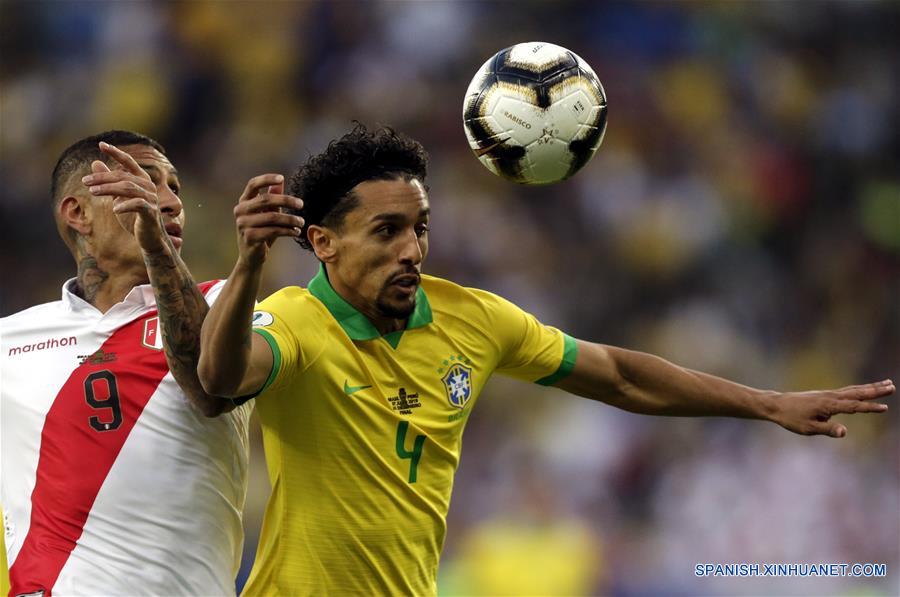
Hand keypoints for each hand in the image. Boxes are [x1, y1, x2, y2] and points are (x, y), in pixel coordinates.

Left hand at [82, 141, 166, 253]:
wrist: (150, 239)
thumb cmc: (134, 217)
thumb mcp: (118, 197)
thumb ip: (109, 180)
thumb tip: (95, 162)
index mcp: (142, 181)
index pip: (129, 162)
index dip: (116, 153)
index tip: (101, 144)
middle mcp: (148, 187)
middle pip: (123, 176)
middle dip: (102, 177)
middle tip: (85, 181)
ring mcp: (151, 199)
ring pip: (128, 188)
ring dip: (108, 189)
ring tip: (92, 192)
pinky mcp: (151, 213)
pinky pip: (138, 204)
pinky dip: (125, 206)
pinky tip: (114, 210)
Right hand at [233, 174, 303, 267]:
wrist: (251, 256)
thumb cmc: (261, 231)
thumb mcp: (268, 213)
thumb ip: (273, 198)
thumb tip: (280, 181)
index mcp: (244, 201)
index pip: (253, 184)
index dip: (266, 179)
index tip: (281, 178)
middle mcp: (240, 210)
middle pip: (265, 200)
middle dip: (286, 201)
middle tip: (301, 204)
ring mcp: (243, 224)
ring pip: (272, 217)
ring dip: (290, 219)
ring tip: (301, 222)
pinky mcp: (250, 237)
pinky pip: (273, 231)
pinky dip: (287, 231)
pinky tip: (296, 232)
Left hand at [770, 379, 892, 436]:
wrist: (777, 405)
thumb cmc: (791, 419)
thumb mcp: (808, 429)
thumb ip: (828, 430)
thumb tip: (845, 432)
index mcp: (828, 405)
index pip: (853, 406)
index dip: (869, 407)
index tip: (885, 407)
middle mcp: (830, 396)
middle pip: (857, 393)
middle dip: (876, 390)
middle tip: (893, 386)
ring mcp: (828, 394)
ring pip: (854, 389)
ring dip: (870, 387)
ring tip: (886, 383)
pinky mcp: (825, 395)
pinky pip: (846, 391)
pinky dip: (859, 388)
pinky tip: (864, 389)